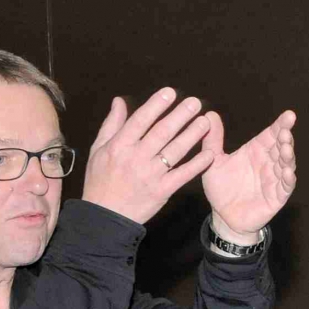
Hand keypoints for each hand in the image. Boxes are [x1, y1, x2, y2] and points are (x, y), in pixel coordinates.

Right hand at [82, 88, 218, 223]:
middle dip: (180, 116)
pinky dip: (197, 165)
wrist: (105, 216)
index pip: (140, 121)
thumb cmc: (100, 180)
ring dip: (192, 135)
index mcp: (119, 146)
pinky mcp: (162, 191)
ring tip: (205, 122)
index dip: (156, 105)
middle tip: (195, 103)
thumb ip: (112, 125)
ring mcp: (150, 175)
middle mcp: (136, 158)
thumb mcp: (98, 149)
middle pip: (161, 133)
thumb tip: (119, 101)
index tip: (170, 93)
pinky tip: (209, 154)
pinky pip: (182, 175)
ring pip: (175, 151)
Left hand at [203, 109, 297, 240]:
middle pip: (281, 147)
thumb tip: (210, 114)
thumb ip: (213, 140)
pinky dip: (288, 179)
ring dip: (288, 156)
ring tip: (286, 148)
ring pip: (286, 165)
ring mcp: (274, 180)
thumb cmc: (221, 188)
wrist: (223, 216)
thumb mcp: (213, 161)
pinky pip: (285, 187)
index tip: (289, 115)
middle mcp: (267, 163)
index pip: (271, 134)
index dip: (281, 124)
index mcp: (255, 151)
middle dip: (285, 138)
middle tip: (285, 131)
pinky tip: (287, 172)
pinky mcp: (276, 197)